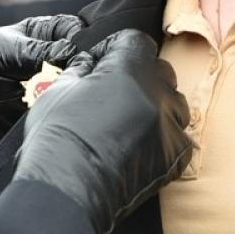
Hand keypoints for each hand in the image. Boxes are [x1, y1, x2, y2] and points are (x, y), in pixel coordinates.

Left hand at [0, 14, 83, 172]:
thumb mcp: (0, 49)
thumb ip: (34, 51)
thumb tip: (70, 52)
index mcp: (43, 35)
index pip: (76, 30)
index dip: (82, 38)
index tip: (80, 50)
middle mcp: (53, 61)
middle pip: (84, 60)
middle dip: (85, 66)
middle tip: (76, 75)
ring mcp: (53, 89)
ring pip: (79, 87)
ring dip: (78, 91)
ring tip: (67, 95)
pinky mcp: (48, 115)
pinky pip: (67, 112)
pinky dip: (68, 112)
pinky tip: (65, 112)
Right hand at [13, 29, 191, 233]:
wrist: (67, 191)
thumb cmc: (56, 139)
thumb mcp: (59, 91)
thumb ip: (81, 70)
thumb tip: (89, 63)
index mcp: (128, 70)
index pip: (135, 41)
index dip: (114, 48)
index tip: (99, 63)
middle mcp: (157, 94)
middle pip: (160, 70)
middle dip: (139, 74)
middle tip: (114, 91)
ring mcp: (170, 126)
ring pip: (174, 102)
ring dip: (155, 105)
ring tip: (129, 120)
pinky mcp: (175, 157)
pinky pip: (178, 136)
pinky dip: (162, 137)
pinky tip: (139, 146)